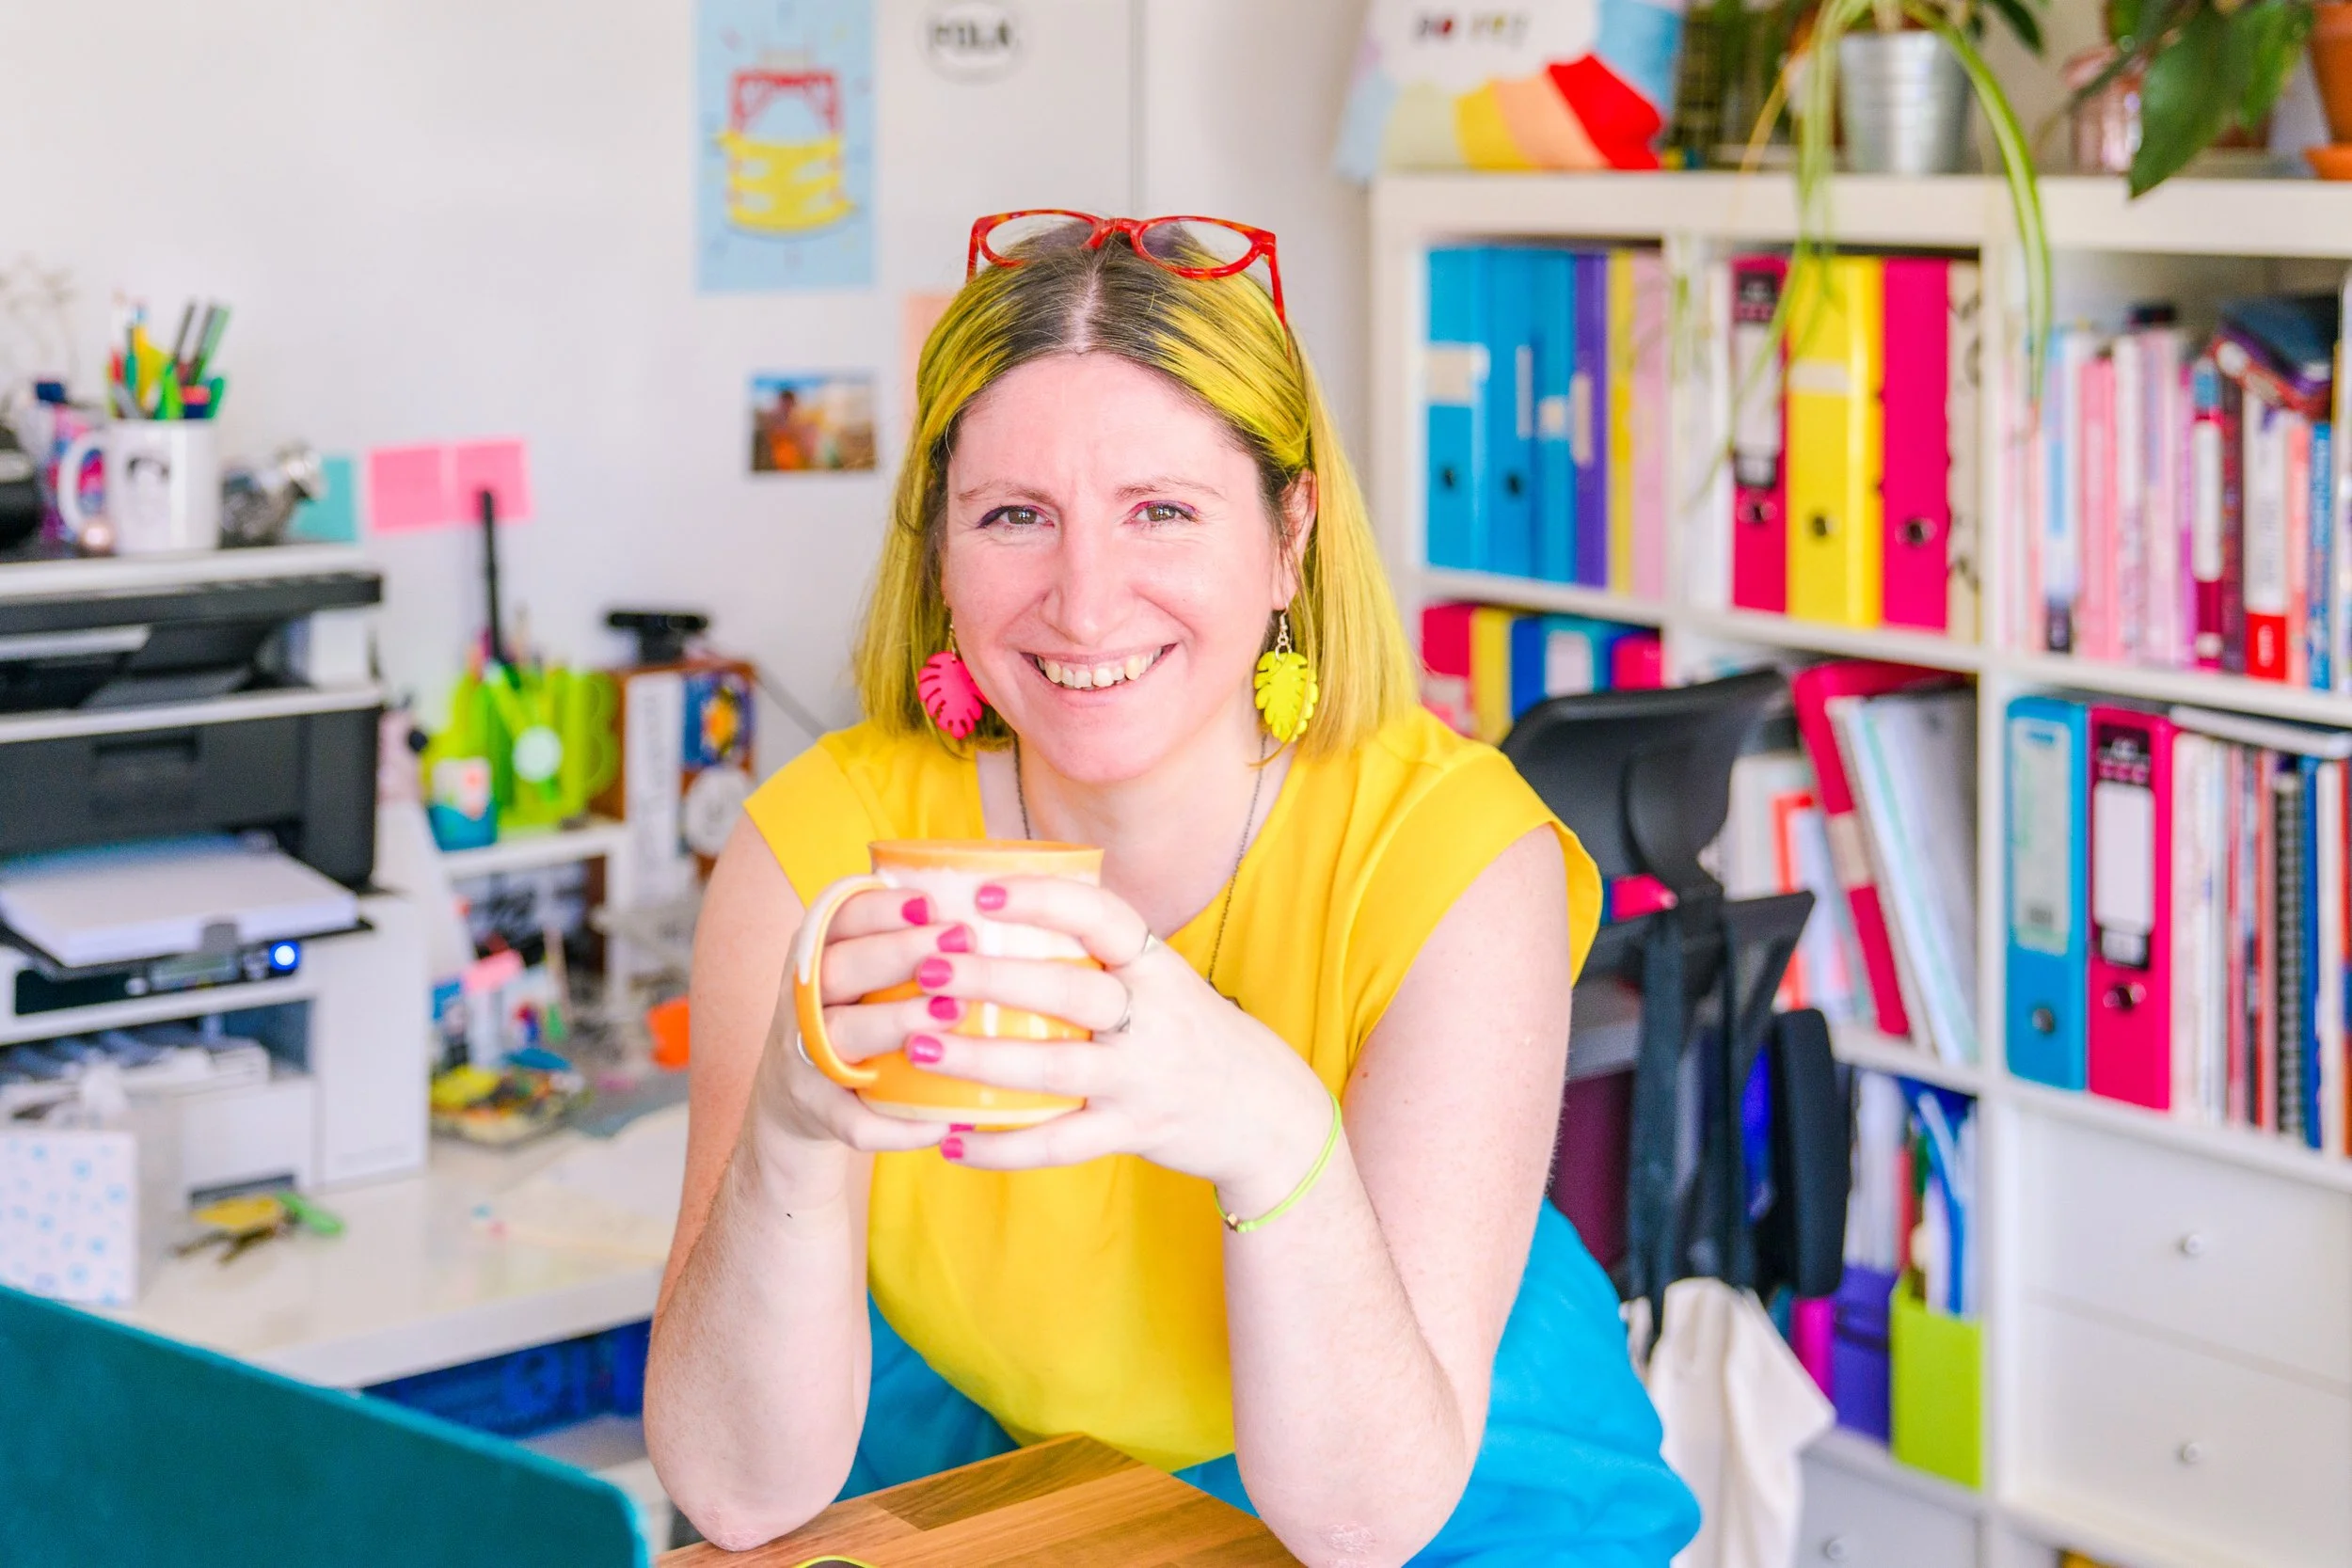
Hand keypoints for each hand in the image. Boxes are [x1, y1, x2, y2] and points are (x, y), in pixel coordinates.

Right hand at [749, 884, 952, 1163]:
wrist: (795, 1102)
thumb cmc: (855, 1019)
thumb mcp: (861, 974)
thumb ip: (904, 942)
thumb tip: (993, 909)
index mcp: (815, 957)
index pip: (837, 919)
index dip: (879, 908)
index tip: (929, 902)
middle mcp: (802, 1003)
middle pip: (837, 969)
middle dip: (898, 952)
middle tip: (959, 940)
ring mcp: (804, 1059)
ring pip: (843, 1035)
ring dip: (896, 1020)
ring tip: (954, 1011)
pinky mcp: (818, 1113)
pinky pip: (856, 1122)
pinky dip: (902, 1125)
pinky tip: (948, 1119)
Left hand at [905, 876, 1335, 1213]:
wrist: (1262, 1109)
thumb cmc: (1187, 1030)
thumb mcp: (1161, 977)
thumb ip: (1100, 952)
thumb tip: (1000, 902)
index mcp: (1155, 965)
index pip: (1101, 916)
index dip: (1041, 899)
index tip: (979, 893)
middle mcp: (1152, 1018)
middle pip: (1069, 990)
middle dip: (993, 977)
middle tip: (928, 968)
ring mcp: (1142, 1078)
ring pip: (1055, 1068)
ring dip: (981, 1059)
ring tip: (919, 1047)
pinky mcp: (1132, 1132)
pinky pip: (1060, 1144)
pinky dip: (1002, 1147)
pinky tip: (951, 1141)